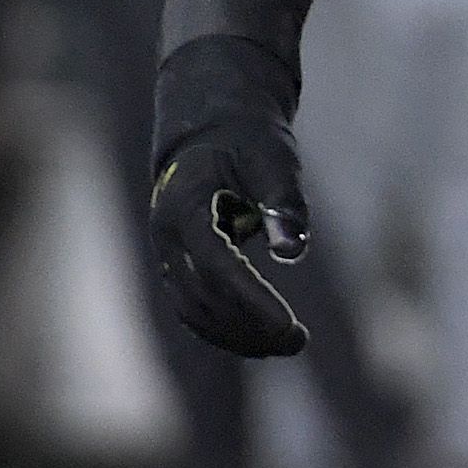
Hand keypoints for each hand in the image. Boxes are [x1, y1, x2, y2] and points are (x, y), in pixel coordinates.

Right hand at [150, 35, 310, 356]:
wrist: (211, 124)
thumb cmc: (247, 137)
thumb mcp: (273, 157)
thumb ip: (282, 201)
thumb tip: (293, 250)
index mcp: (184, 203)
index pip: (217, 263)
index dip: (252, 298)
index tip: (290, 324)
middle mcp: (167, 235)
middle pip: (203, 297)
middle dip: (250, 325)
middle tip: (299, 340)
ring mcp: (167, 254)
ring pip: (195, 311)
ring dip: (239, 335)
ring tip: (290, 344)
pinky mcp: (178, 266)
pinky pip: (196, 308)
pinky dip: (227, 328)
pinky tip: (265, 339)